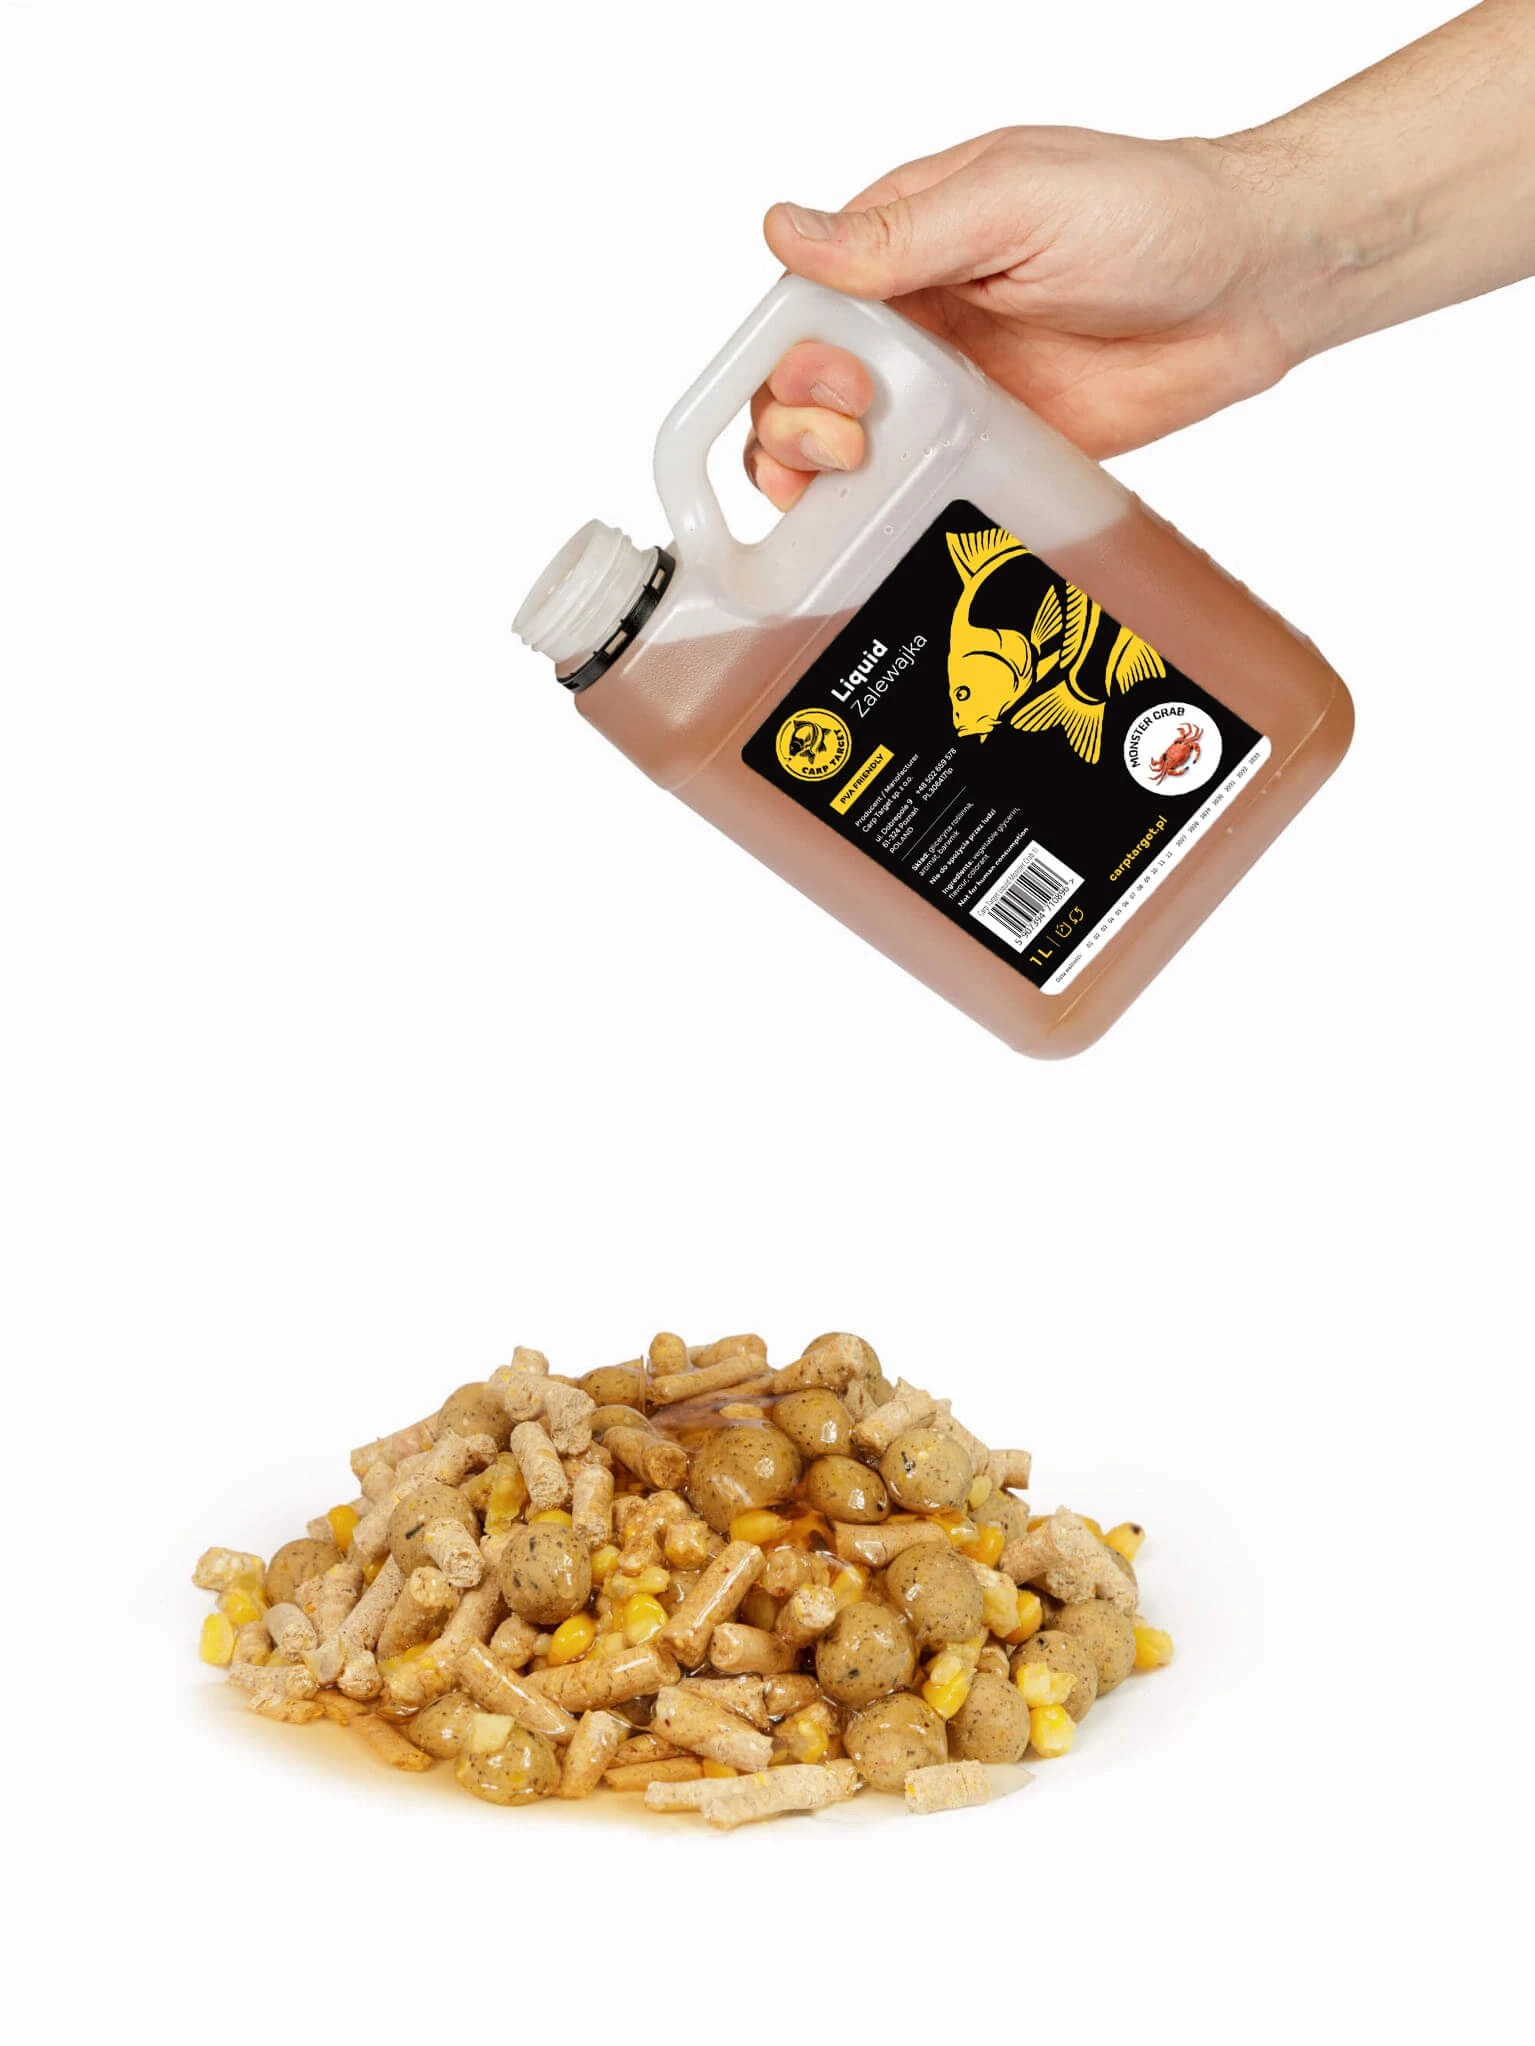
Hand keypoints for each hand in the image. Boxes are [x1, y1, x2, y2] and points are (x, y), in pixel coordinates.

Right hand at [745, 124, 1299, 507]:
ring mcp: (950, 389)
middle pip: (804, 386)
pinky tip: (876, 529)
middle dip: (795, 422)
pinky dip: (883, 512)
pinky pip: (917, 486)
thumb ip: (903, 233)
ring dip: (819, 475)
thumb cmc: (1150, 213)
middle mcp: (916, 318)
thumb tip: (785, 230)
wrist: (1252, 286)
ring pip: (844, 445)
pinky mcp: (991, 447)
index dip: (789, 356)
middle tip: (848, 439)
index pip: (800, 304)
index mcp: (905, 243)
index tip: (833, 385)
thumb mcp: (1016, 202)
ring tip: (845, 484)